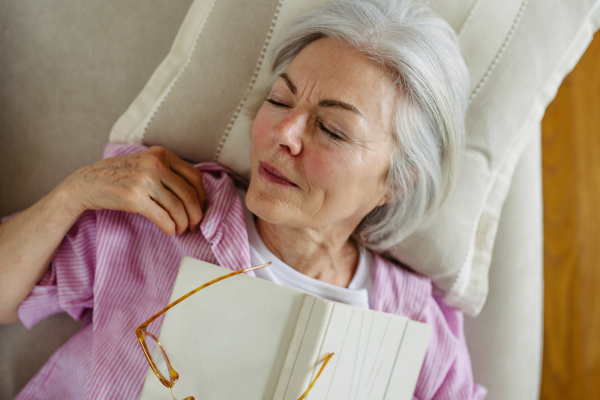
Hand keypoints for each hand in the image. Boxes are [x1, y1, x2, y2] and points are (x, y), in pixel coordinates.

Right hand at [62, 146, 204, 234]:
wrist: (86, 183)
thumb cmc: (119, 176)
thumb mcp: (145, 162)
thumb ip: (167, 170)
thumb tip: (195, 192)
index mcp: (161, 154)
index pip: (194, 176)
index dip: (202, 196)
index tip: (201, 208)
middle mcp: (155, 164)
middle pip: (189, 193)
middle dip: (196, 213)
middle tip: (194, 225)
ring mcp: (144, 180)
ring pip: (177, 207)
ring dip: (183, 223)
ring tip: (181, 230)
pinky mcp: (134, 198)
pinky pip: (162, 217)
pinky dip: (170, 227)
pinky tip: (169, 231)